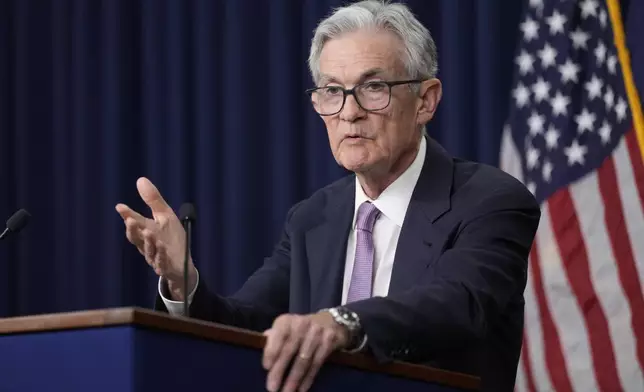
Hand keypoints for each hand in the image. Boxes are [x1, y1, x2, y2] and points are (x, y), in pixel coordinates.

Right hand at [115, 177, 196, 299]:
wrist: (183, 263)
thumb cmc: (171, 238)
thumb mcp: (165, 216)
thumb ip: (153, 200)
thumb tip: (140, 180)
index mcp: (146, 232)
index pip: (135, 223)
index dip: (128, 215)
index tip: (120, 207)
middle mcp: (148, 246)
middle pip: (137, 239)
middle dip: (133, 229)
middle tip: (130, 220)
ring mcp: (156, 258)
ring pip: (149, 250)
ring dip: (148, 242)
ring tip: (148, 232)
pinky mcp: (166, 267)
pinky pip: (162, 262)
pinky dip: (162, 255)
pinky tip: (163, 247)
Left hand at [262, 312, 349, 391]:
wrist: (330, 321)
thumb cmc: (300, 329)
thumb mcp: (286, 328)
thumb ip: (274, 337)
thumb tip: (260, 344)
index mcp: (287, 321)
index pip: (278, 335)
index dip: (272, 350)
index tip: (266, 367)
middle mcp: (302, 324)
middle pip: (290, 349)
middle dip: (280, 370)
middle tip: (272, 388)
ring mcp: (317, 332)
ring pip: (304, 359)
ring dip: (294, 379)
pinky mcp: (329, 341)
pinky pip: (317, 363)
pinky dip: (308, 378)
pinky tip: (302, 389)